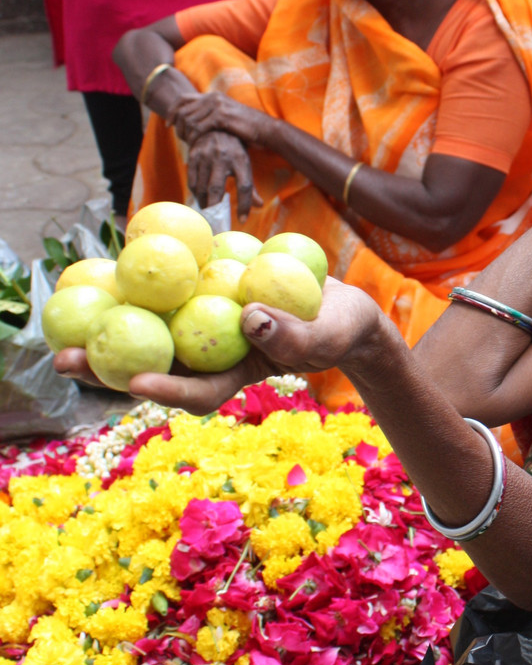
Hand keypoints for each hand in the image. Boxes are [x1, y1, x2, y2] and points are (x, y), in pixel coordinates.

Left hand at [53, 279, 383, 416]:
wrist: (338, 306)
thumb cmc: (340, 329)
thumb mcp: (328, 334)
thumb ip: (295, 335)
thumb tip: (249, 316)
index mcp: (238, 374)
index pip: (199, 390)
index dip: (167, 389)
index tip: (138, 381)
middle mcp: (211, 354)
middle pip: (155, 365)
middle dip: (107, 368)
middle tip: (65, 362)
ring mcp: (202, 326)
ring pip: (148, 332)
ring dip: (104, 330)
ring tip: (59, 327)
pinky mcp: (201, 296)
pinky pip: (161, 294)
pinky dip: (132, 288)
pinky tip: (98, 273)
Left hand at [168, 92, 271, 146]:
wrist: (266, 130)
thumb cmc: (247, 128)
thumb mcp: (226, 119)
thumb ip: (211, 117)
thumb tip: (194, 124)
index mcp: (213, 96)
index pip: (183, 98)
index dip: (172, 110)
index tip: (169, 124)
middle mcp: (213, 97)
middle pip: (183, 109)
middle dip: (177, 125)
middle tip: (179, 137)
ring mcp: (217, 105)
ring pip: (189, 119)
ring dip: (185, 133)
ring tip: (188, 143)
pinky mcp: (221, 116)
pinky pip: (198, 127)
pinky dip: (194, 137)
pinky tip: (196, 145)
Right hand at [185, 130, 262, 220]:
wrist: (215, 126)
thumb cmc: (234, 150)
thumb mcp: (245, 164)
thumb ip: (251, 186)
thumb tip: (259, 206)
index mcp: (241, 160)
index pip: (245, 187)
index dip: (244, 205)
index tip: (241, 220)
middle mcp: (223, 157)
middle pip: (216, 188)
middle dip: (214, 207)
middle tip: (215, 219)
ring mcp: (206, 155)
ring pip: (202, 186)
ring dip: (204, 202)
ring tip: (207, 210)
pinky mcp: (194, 155)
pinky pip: (192, 179)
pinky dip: (196, 192)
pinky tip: (200, 198)